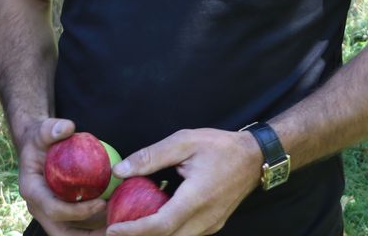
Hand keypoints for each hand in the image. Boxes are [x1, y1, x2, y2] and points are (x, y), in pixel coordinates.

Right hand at [16, 118, 108, 235]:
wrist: (36, 147)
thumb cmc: (40, 138)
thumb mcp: (43, 130)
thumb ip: (52, 128)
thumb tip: (68, 127)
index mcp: (32, 191)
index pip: (54, 209)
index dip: (78, 211)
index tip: (102, 203)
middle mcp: (38, 208)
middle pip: (62, 234)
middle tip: (115, 229)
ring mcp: (49, 214)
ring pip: (71, 235)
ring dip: (95, 234)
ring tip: (120, 226)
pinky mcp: (61, 215)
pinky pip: (78, 228)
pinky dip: (96, 228)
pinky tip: (117, 220)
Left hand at [105, 128, 259, 235]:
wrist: (254, 158)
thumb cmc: (219, 146)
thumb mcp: (183, 142)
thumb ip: (151, 156)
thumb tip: (119, 170)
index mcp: (197, 198)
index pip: (161, 225)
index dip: (135, 231)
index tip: (113, 229)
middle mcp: (206, 219)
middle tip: (113, 231)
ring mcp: (211, 225)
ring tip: (129, 226)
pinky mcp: (213, 226)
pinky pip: (186, 235)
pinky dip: (166, 232)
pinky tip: (152, 220)